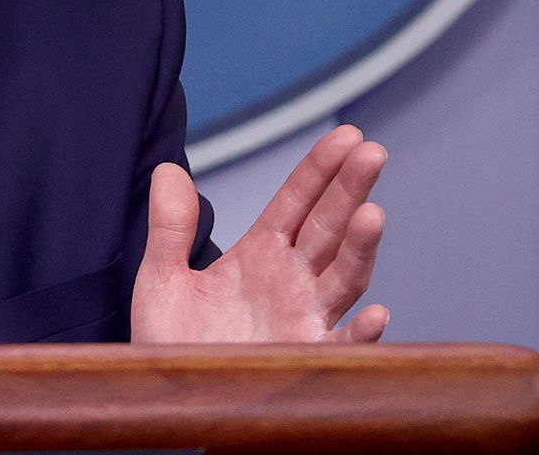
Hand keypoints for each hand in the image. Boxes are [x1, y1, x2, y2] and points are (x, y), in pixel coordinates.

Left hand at [131, 124, 388, 342]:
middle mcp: (291, 282)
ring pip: (343, 278)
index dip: (321, 170)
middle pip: (329, 228)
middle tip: (371, 153)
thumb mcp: (162, 280)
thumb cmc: (170, 345)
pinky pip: (340, 348)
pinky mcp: (305, 362)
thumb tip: (168, 169)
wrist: (169, 402)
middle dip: (350, 191)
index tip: (347, 136)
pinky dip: (361, 334)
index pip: (297, 203)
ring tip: (373, 213)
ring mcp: (304, 320)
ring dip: (361, 248)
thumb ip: (169, 227)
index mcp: (260, 256)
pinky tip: (377, 313)